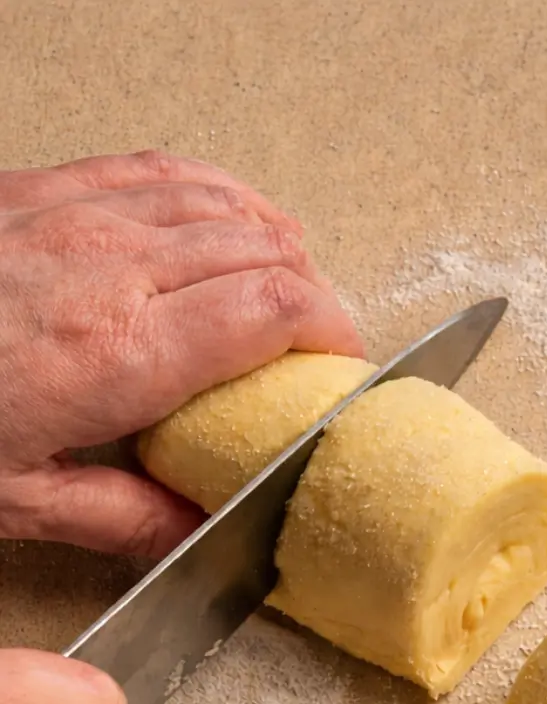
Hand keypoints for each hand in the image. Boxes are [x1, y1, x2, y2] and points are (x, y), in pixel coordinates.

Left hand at [0, 149, 364, 559]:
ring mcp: (74, 214)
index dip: (334, 330)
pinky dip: (213, 191)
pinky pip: (158, 168)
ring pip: (220, 200)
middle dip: (313, 295)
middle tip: (324, 345)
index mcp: (120, 353)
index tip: (350, 367)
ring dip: (272, 240)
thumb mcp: (17, 500)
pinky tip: (230, 212)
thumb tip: (195, 528)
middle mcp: (110, 268)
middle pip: (262, 250)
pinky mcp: (40, 187)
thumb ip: (122, 513)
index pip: (274, 308)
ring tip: (295, 283)